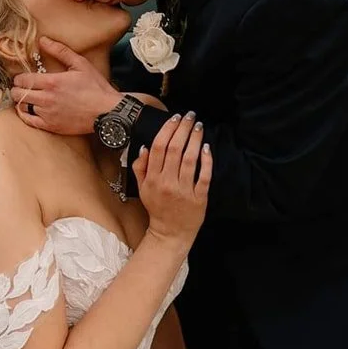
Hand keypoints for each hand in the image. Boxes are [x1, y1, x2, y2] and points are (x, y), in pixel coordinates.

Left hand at [11, 37, 119, 134]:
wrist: (107, 112)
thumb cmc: (95, 88)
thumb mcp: (80, 64)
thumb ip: (60, 51)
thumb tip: (43, 40)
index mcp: (51, 82)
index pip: (23, 79)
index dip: (19, 78)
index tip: (21, 77)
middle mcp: (46, 99)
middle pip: (18, 93)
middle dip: (17, 89)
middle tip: (20, 87)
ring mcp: (48, 114)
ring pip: (22, 107)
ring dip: (21, 101)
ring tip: (25, 98)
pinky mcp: (51, 126)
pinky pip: (29, 121)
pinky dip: (24, 115)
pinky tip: (28, 110)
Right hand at [132, 113, 211, 246]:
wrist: (170, 232)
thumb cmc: (157, 207)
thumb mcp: (142, 188)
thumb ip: (141, 167)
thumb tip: (144, 146)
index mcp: (153, 178)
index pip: (159, 147)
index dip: (167, 129)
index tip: (174, 118)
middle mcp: (167, 183)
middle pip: (175, 149)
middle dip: (183, 129)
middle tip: (190, 116)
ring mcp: (184, 190)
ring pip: (190, 159)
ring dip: (195, 140)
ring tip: (198, 126)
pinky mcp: (199, 198)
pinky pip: (204, 175)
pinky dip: (206, 160)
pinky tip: (206, 147)